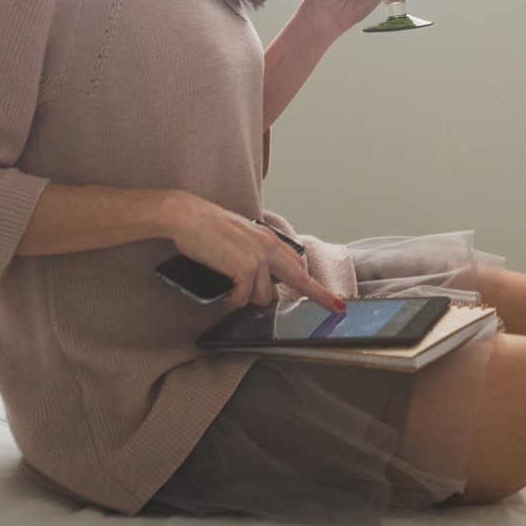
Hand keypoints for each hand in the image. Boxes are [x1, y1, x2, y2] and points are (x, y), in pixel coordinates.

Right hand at [166, 193, 346, 312]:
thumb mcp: (243, 238)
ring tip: (231, 283)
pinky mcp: (245, 268)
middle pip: (299, 280)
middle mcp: (269, 248)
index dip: (317, 287)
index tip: (336, 301)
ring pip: (263, 297)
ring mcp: (259, 258)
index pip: (300, 266)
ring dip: (247, 297)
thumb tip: (266, 280)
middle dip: (316, 296)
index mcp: (270, 240)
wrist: (189, 217)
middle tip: (333, 308)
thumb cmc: (209, 229)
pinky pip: (242, 298)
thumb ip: (259, 255)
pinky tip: (224, 286)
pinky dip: (232, 298)